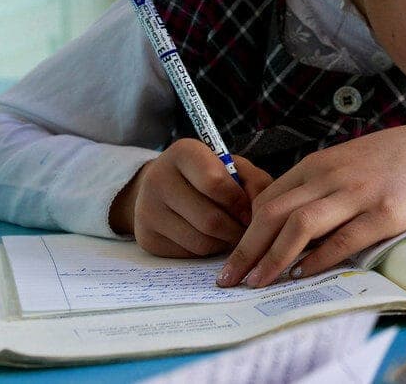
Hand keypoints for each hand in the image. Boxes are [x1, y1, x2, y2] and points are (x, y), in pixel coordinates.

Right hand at [109, 138, 272, 257]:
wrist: (165, 186)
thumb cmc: (210, 174)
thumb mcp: (234, 167)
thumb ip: (255, 182)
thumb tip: (260, 215)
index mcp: (182, 152)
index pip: (215, 183)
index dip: (239, 202)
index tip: (251, 210)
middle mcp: (157, 179)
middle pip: (209, 219)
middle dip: (237, 229)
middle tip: (247, 230)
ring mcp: (147, 210)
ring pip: (201, 241)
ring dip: (225, 242)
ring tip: (232, 233)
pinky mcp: (146, 237)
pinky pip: (189, 253)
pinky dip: (208, 250)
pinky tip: (212, 238)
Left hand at [216, 117, 405, 287]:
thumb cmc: (391, 161)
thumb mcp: (345, 163)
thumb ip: (315, 187)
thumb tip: (282, 222)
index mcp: (318, 165)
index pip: (267, 200)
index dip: (243, 232)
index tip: (230, 258)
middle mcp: (332, 176)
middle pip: (274, 213)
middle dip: (246, 249)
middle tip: (229, 278)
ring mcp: (358, 193)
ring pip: (301, 226)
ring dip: (273, 258)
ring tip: (257, 282)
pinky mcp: (385, 212)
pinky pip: (344, 238)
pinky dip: (319, 258)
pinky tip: (304, 273)